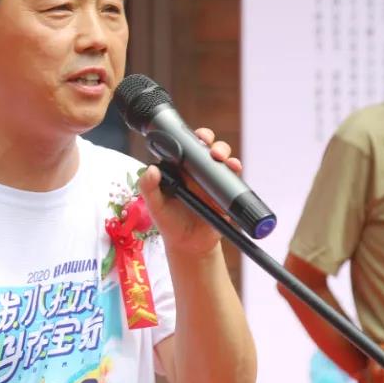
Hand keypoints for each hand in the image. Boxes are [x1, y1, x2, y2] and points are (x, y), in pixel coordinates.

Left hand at [138, 127, 242, 256]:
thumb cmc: (170, 223)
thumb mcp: (155, 207)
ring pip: (220, 158)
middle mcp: (195, 171)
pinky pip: (231, 176)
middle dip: (208, 140)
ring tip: (222, 158)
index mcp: (178, 170)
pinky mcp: (224, 191)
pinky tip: (234, 167)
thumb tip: (151, 169)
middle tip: (208, 145)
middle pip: (204, 147)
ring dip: (223, 151)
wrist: (191, 246)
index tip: (191, 136)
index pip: (183, 147)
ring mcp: (211, 180)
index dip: (188, 137)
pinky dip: (234, 168)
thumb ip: (149, 188)